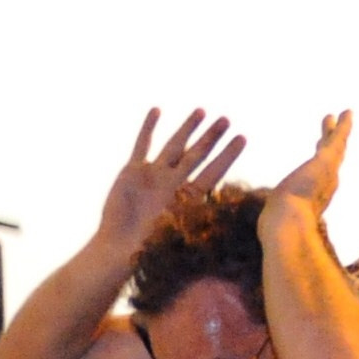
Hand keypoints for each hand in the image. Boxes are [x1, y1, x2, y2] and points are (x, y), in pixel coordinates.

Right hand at [95, 108, 247, 258]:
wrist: (116, 247)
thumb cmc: (146, 249)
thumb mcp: (176, 237)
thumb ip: (194, 225)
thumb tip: (226, 227)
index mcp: (187, 198)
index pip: (214, 171)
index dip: (228, 155)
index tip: (243, 138)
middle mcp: (173, 182)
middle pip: (197, 154)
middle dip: (211, 137)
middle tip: (225, 120)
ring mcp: (154, 175)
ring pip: (174, 145)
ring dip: (187, 128)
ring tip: (201, 111)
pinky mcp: (132, 172)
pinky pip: (142, 145)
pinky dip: (148, 128)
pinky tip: (157, 110)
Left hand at [267, 111, 352, 221]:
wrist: (288, 226)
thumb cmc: (280, 232)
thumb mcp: (277, 224)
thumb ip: (275, 225)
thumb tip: (266, 234)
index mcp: (314, 199)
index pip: (320, 179)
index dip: (323, 168)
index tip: (321, 159)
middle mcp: (326, 186)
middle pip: (332, 160)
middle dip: (332, 146)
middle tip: (332, 131)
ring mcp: (328, 173)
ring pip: (337, 147)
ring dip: (339, 131)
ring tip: (339, 115)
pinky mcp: (326, 160)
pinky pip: (338, 138)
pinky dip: (343, 126)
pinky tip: (346, 112)